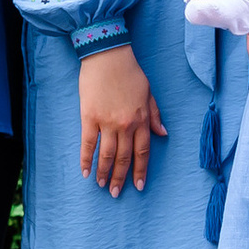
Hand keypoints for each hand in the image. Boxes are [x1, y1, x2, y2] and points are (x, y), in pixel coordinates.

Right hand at [78, 44, 164, 195]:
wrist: (107, 55)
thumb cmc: (129, 71)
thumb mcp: (149, 92)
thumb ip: (155, 115)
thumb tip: (163, 134)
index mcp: (142, 119)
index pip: (142, 152)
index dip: (140, 171)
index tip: (138, 186)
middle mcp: (126, 125)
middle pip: (123, 157)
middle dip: (121, 178)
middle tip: (116, 193)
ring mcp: (107, 122)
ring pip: (107, 155)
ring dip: (104, 173)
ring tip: (102, 186)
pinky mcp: (89, 118)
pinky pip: (88, 144)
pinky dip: (86, 159)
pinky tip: (86, 172)